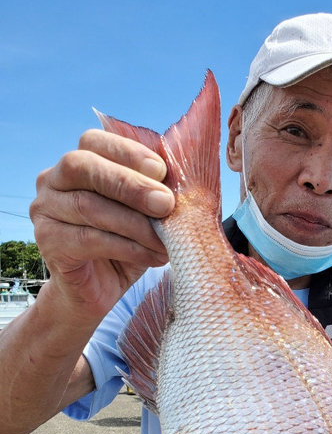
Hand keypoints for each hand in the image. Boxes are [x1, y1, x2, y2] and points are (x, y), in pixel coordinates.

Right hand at [29, 129, 173, 324]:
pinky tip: (152, 256)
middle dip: (129, 184)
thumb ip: (154, 193)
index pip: (93, 141)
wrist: (98, 292)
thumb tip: (184, 182)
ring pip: (89, 206)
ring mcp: (44, 211)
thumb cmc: (124, 246)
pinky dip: (127, 247)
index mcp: (77, 163)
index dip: (128, 152)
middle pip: (83, 167)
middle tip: (165, 204)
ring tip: (165, 241)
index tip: (162, 171)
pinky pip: (89, 239)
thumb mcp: (144, 215)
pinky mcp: (48, 243)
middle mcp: (52, 181)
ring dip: (135, 224)